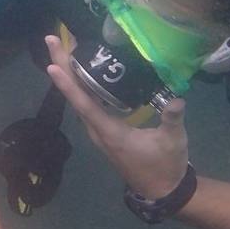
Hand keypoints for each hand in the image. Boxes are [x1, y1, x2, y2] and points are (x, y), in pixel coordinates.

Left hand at [43, 35, 188, 199]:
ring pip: (79, 98)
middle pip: (75, 95)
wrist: (162, 189)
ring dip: (70, 73)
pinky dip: (81, 83)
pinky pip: (87, 102)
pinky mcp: (105, 129)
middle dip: (63, 66)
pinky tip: (84, 69)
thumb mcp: (173, 141)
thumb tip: (177, 99)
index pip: (83, 104)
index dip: (68, 84)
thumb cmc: (165, 165)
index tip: (52, 64)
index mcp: (110, 131)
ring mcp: (99, 130)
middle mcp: (97, 130)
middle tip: (52, 39)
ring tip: (64, 47)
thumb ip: (172, 119)